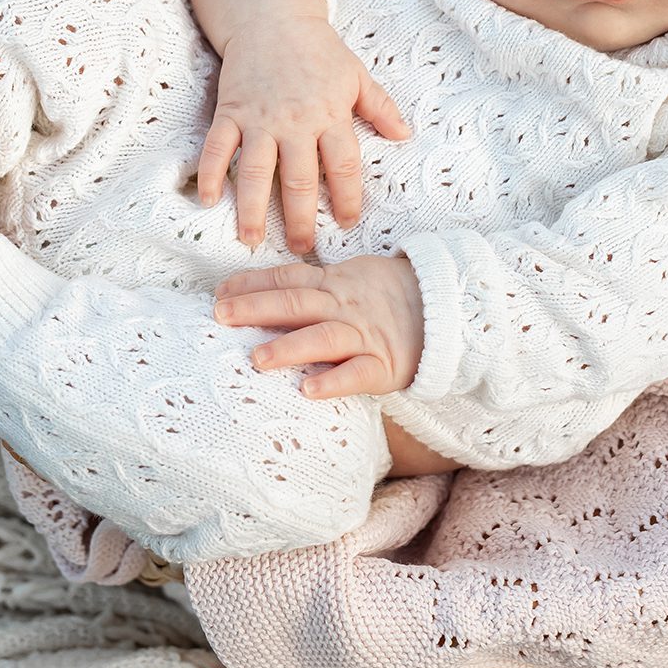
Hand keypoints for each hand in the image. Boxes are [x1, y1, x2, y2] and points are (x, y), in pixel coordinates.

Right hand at [200, 12, 412, 254]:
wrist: (272, 17)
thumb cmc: (318, 49)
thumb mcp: (356, 74)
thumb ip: (380, 107)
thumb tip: (406, 135)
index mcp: (330, 115)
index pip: (343, 166)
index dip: (346, 198)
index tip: (346, 223)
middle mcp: (295, 122)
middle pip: (299, 180)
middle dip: (300, 219)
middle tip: (301, 248)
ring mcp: (259, 119)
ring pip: (256, 172)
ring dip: (252, 209)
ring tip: (252, 240)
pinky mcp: (230, 111)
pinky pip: (218, 147)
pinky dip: (211, 174)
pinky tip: (209, 201)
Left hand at [211, 253, 423, 398]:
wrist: (448, 308)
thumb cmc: (392, 295)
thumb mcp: (353, 276)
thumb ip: (316, 285)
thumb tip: (269, 290)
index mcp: (335, 283)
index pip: (288, 279)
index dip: (253, 283)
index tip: (220, 291)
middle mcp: (345, 306)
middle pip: (296, 304)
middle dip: (256, 308)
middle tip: (221, 315)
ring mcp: (364, 335)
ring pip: (322, 338)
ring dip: (288, 347)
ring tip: (256, 358)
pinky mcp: (384, 365)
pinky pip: (356, 374)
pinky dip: (333, 381)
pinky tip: (308, 390)